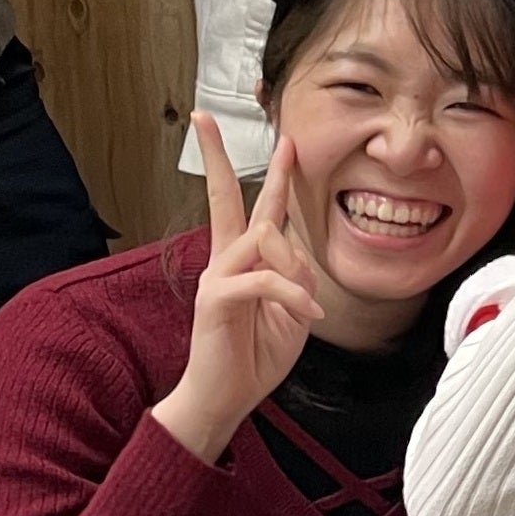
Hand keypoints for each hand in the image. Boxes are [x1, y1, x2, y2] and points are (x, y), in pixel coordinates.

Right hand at [151, 114, 325, 464]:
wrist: (226, 397)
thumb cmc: (257, 354)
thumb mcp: (292, 309)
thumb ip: (295, 274)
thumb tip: (293, 251)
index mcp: (244, 260)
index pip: (251, 206)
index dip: (267, 173)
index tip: (282, 139)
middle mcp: (225, 259)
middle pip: (224, 197)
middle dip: (218, 157)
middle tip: (209, 118)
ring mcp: (216, 276)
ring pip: (264, 239)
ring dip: (296, 270)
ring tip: (305, 307)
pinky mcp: (215, 299)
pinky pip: (264, 279)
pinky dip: (292, 295)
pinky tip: (305, 314)